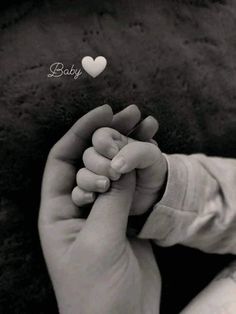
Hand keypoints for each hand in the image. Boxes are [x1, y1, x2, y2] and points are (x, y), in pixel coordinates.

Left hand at [39, 105, 160, 313]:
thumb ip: (112, 201)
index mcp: (58, 211)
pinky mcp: (125, 219)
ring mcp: (104, 212)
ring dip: (127, 149)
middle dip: (107, 135)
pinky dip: (140, 170)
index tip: (103, 113)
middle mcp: (79, 207)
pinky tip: (152, 153)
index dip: (80, 133)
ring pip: (113, 172)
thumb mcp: (99, 243)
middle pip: (90, 161)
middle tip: (131, 113)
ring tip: (146, 126)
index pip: (63, 159)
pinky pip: (131, 189)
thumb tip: (124, 165)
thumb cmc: (96, 293)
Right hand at [72, 127, 166, 214]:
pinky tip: (92, 198)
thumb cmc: (152, 168)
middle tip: (116, 174)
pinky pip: (78, 195)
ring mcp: (95, 177)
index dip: (103, 143)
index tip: (114, 152)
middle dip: (100, 164)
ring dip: (91, 180)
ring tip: (106, 186)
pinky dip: (83, 195)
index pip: (99, 136)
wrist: (155, 193)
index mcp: (113, 141)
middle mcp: (100, 157)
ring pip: (82, 175)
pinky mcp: (93, 194)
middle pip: (88, 156)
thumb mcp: (151, 155)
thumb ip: (135, 153)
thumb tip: (114, 166)